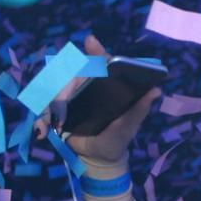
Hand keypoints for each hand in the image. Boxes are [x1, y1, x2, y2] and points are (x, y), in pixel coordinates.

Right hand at [31, 36, 159, 176]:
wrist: (99, 158)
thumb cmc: (118, 138)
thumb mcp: (128, 125)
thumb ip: (138, 109)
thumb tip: (156, 90)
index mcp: (106, 86)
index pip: (101, 63)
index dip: (96, 52)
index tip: (91, 42)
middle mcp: (87, 86)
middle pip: (71, 73)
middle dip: (65, 86)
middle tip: (63, 102)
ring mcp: (71, 96)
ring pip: (55, 88)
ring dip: (53, 104)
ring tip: (57, 121)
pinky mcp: (58, 109)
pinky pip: (45, 106)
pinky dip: (43, 117)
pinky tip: (44, 129)